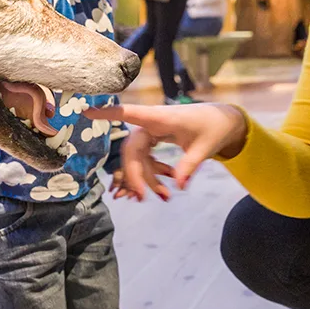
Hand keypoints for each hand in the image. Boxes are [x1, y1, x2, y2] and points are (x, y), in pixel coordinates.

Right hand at [85, 103, 246, 201]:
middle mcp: (151, 124)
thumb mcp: (205, 147)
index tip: (85, 110)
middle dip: (135, 175)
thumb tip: (180, 185)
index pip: (129, 113)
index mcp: (161, 118)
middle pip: (132, 150)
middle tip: (143, 198)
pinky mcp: (154, 140)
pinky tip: (162, 189)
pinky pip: (144, 159)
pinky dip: (150, 175)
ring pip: (137, 158)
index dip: (107, 113)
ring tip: (165, 196)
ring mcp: (151, 132)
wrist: (223, 122)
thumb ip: (190, 165)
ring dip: (146, 179)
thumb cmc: (214, 127)